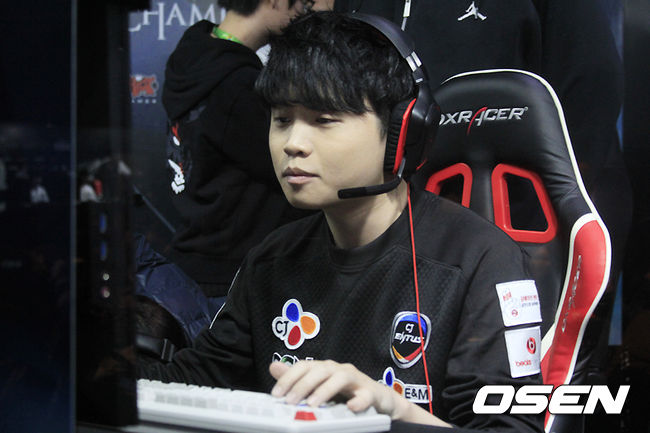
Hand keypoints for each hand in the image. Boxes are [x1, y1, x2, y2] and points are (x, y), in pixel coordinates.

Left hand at [269, 360, 399, 414]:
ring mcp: (357, 379)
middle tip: (290, 401)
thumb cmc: (348, 392)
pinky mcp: (372, 392)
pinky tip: (351, 407)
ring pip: (340, 378)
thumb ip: (298, 378)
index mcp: (325, 368)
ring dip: (325, 390)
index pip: (304, 366)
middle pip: (320, 370)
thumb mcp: (320, 385)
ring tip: (312, 405)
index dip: (289, 377)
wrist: (380, 400)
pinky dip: (359, 400)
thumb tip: (273, 366)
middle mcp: (339, 370)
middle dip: (302, 385)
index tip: (276, 394)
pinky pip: (366, 394)